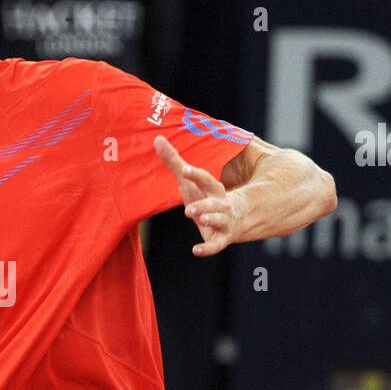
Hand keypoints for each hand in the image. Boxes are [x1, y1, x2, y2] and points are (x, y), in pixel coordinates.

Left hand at [153, 136, 241, 256]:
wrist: (233, 218)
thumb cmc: (205, 196)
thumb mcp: (188, 181)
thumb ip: (174, 161)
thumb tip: (157, 139)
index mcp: (214, 188)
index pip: (206, 180)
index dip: (196, 175)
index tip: (185, 170)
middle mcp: (221, 204)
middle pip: (215, 203)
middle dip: (204, 205)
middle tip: (190, 209)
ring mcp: (223, 222)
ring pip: (218, 221)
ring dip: (210, 220)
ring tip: (200, 220)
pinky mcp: (220, 239)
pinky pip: (215, 245)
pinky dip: (207, 248)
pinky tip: (196, 250)